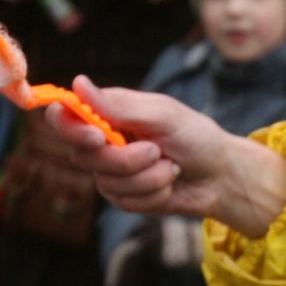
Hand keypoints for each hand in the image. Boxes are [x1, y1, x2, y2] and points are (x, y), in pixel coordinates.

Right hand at [50, 76, 285, 234]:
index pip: (63, 117)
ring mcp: (112, 172)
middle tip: (157, 150)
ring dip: (147, 178)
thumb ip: (119, 106)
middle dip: (125, 159)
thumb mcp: (162, 115)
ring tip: (171, 166)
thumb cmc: (196, 137)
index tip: (98, 136)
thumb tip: (77, 84)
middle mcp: (103, 142)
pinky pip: (125, 202)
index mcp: (108, 113)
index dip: (70, 128)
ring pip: (106, 183)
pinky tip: (169, 184)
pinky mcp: (125, 197)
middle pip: (84, 156)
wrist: (221, 176)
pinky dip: (154, 194)